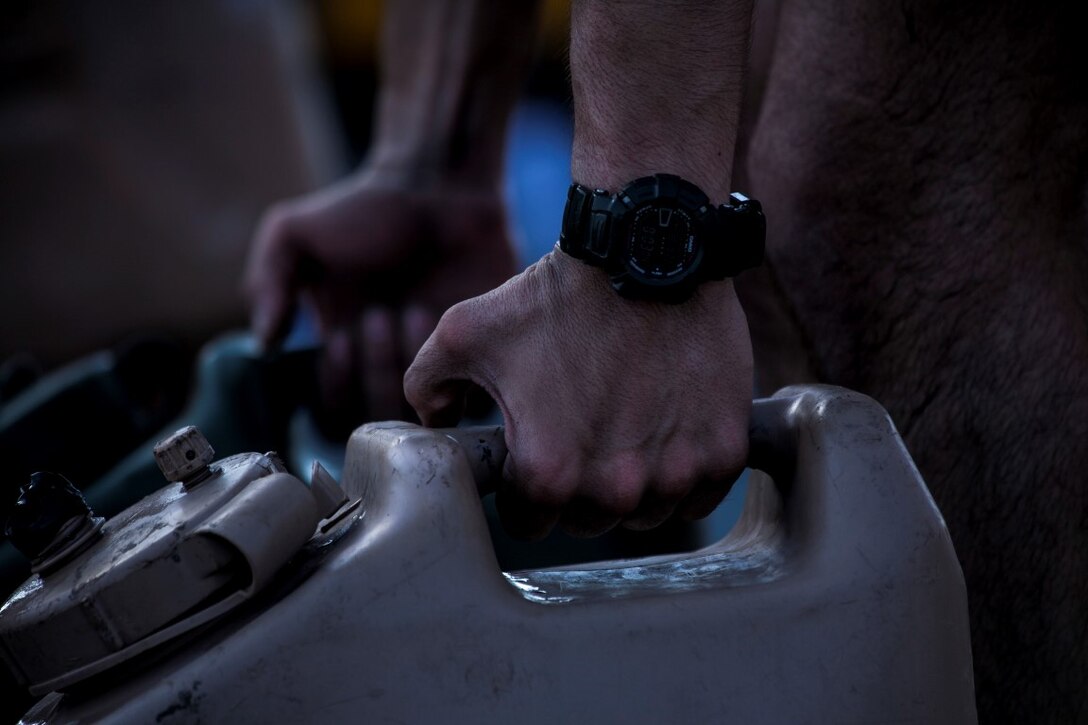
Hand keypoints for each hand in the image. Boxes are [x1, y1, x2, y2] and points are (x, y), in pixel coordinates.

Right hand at [243, 171, 516, 423]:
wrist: (441, 182)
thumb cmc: (367, 207)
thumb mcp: (295, 233)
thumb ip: (269, 282)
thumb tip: (265, 342)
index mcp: (344, 347)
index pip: (334, 407)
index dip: (337, 384)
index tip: (341, 336)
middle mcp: (389, 362)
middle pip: (379, 411)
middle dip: (376, 366)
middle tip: (381, 314)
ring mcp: (437, 359)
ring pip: (424, 404)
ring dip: (411, 359)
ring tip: (412, 306)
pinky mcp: (482, 350)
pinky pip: (474, 388)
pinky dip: (455, 360)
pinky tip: (445, 311)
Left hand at [405, 250, 752, 538]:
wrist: (646, 250)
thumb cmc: (558, 295)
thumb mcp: (465, 334)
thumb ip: (428, 386)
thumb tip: (433, 425)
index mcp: (550, 472)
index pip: (530, 522)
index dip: (526, 490)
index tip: (534, 457)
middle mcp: (616, 488)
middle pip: (590, 521)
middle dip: (578, 490)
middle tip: (580, 437)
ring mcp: (676, 473)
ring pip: (647, 514)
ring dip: (634, 487)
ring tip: (625, 432)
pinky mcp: (723, 451)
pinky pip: (701, 495)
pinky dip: (686, 473)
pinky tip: (668, 433)